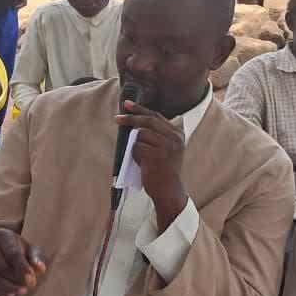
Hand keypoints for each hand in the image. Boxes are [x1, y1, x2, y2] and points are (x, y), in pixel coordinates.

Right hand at [0, 228, 46, 295]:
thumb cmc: (13, 248)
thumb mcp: (26, 248)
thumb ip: (34, 257)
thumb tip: (41, 269)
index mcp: (2, 235)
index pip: (12, 253)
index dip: (23, 268)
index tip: (32, 281)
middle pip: (1, 266)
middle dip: (15, 279)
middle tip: (27, 288)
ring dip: (7, 287)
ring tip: (20, 292)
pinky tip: (9, 295)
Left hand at [118, 101, 186, 224]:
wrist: (168, 190)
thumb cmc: (163, 170)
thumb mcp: (167, 149)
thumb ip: (157, 134)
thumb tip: (134, 121)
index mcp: (177, 134)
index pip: (156, 116)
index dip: (140, 109)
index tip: (127, 104)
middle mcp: (174, 138)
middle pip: (148, 121)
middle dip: (131, 118)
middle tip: (118, 118)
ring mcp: (166, 147)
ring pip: (141, 135)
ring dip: (134, 144)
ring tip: (140, 156)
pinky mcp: (156, 156)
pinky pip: (137, 148)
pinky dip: (134, 154)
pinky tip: (141, 163)